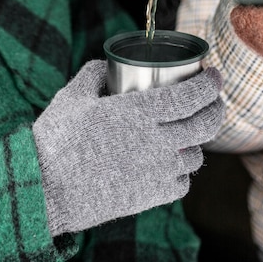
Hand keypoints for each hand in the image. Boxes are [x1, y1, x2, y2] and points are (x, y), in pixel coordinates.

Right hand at [32, 60, 223, 235]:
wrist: (46, 191)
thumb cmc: (56, 140)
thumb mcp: (72, 97)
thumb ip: (94, 75)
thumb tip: (107, 66)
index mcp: (138, 112)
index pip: (191, 95)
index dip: (210, 84)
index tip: (215, 76)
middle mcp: (156, 141)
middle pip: (205, 124)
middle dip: (216, 107)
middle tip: (213, 100)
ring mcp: (157, 171)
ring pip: (196, 154)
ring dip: (196, 141)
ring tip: (186, 134)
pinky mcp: (153, 195)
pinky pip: (182, 182)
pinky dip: (181, 171)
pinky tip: (169, 163)